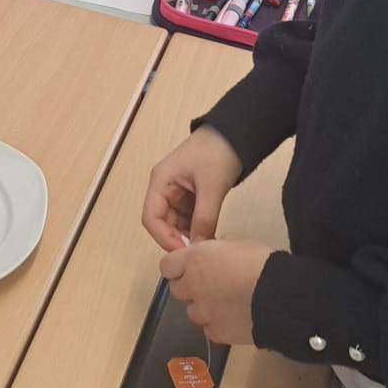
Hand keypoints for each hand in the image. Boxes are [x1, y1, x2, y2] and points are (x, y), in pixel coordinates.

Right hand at [140, 125, 244, 250]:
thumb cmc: (217, 149)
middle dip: (177, 238)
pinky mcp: (191, 195)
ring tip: (205, 243)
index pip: (151, 217)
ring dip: (188, 234)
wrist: (236, 134)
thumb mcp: (211, 187)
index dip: (163, 237)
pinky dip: (197, 228)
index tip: (181, 252)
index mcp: (161, 180)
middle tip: (196, 252)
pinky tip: (209, 233)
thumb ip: (204, 219)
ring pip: (176, 222)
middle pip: (162, 222)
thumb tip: (199, 247)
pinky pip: (189, 217)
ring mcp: (178, 192)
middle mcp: (165, 187)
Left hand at [159, 239, 271, 345]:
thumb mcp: (237, 244)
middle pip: (177, 290)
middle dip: (189, 287)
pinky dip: (217, 324)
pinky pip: (209, 329)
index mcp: (195, 259)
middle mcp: (193, 285)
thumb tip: (212, 256)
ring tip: (225, 302)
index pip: (167, 266)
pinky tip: (232, 317)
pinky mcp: (216, 331)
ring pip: (192, 311)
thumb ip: (214, 251)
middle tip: (209, 284)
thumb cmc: (263, 266)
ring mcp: (203, 311)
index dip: (177, 267)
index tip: (185, 268)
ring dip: (203, 307)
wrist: (280, 296)